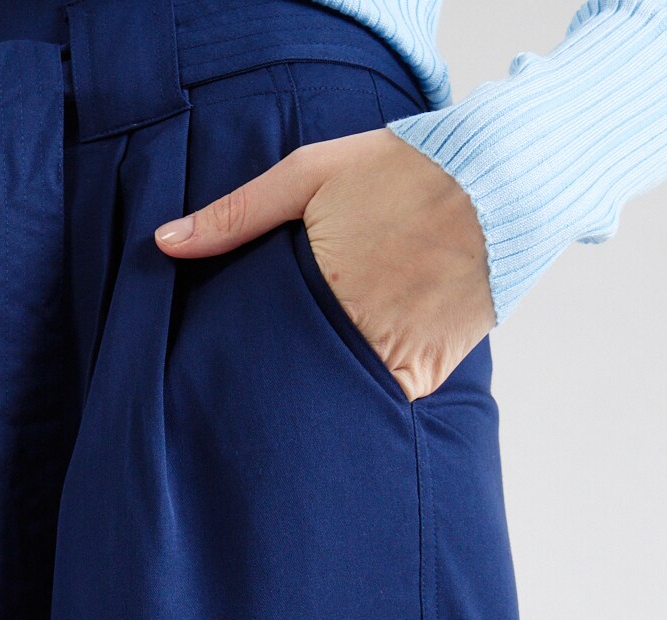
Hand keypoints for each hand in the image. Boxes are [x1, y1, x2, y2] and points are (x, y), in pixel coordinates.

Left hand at [155, 129, 493, 403]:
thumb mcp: (311, 173)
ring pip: (335, 400)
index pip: (258, 348)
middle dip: (272, 386)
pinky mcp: (427, 375)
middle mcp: (359, 333)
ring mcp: (397, 361)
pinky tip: (344, 384)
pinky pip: (382, 402)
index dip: (235, 362)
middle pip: (295, 381)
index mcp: (322, 288)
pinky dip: (363, 396)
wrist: (502, 182)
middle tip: (249, 391)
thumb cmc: (402, 169)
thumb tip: (164, 242)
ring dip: (316, 397)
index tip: (216, 370)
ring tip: (293, 397)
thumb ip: (236, 213)